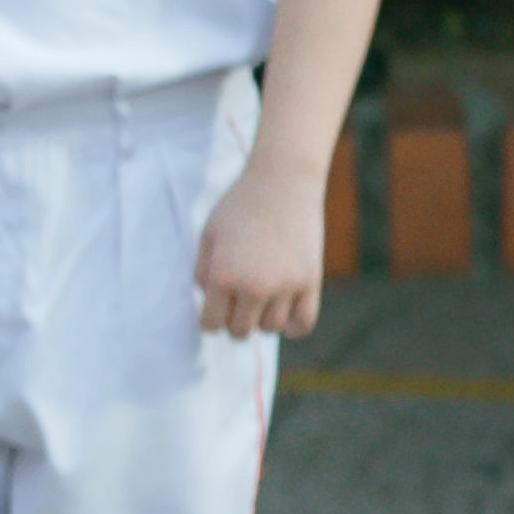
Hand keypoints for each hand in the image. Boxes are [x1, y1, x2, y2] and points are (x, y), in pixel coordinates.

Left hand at [196, 156, 327, 339]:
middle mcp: (253, 287)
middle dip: (233, 320)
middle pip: (239, 331)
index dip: (209, 319)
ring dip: (261, 318)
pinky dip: (292, 327)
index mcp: (222, 276)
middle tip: (236, 301)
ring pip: (270, 328)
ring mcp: (285, 286)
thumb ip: (202, 272)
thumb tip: (209, 302)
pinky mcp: (311, 281)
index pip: (211, 324)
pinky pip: (303, 323)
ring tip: (260, 297)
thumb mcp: (208, 235)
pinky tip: (284, 315)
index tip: (214, 307)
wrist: (283, 181)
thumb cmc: (240, 206)